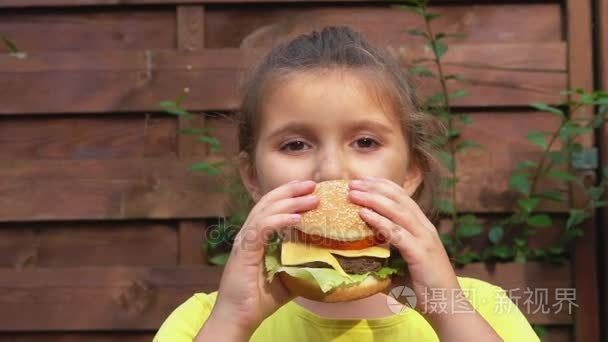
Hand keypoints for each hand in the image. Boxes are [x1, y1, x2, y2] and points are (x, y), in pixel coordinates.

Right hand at [203, 180, 318, 336]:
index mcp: (257, 236)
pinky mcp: (244, 251)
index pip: (272, 207)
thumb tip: (329, 259)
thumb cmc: (260, 299)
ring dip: (290, 202)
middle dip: (291, 190)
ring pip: (266, 211)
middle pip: (269, 202)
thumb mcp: (289, 277)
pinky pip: (262, 228)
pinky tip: (297, 218)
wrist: (238, 318)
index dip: (289, 195)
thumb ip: (302, 264)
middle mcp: (249, 234)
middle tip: (313, 184)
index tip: (310, 188)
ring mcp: (245, 241)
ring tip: (311, 197)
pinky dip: (279, 220)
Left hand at [347, 176, 459, 312]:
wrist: (447, 309)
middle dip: (374, 188)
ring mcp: (424, 239)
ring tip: (354, 193)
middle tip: (353, 183)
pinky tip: (364, 214)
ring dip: (374, 199)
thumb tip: (355, 262)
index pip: (403, 198)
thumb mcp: (399, 270)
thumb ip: (381, 261)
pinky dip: (380, 221)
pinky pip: (397, 233)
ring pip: (398, 211)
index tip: (362, 181)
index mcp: (422, 228)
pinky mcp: (421, 253)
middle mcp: (425, 228)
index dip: (382, 187)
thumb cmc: (422, 292)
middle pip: (399, 199)